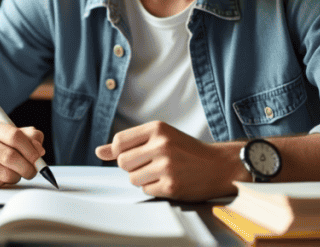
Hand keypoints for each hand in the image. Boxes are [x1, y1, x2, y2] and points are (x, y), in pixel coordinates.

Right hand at [0, 116, 45, 187]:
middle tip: (32, 171)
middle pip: (10, 156)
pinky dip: (2, 183)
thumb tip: (40, 148)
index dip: (31, 149)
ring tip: (15, 174)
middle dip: (28, 167)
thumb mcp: (2, 133)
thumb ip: (26, 136)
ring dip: (16, 176)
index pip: (15, 136)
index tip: (39, 158)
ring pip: (4, 173)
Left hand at [95, 121, 242, 200]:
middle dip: (132, 166)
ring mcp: (166, 166)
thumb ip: (129, 143)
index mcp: (157, 129)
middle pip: (123, 162)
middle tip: (150, 164)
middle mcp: (161, 145)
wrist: (219, 165)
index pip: (119, 141)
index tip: (132, 154)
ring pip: (132, 178)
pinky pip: (146, 190)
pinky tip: (168, 180)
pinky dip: (154, 188)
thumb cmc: (187, 150)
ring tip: (160, 172)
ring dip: (142, 178)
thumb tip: (99, 151)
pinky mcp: (171, 186)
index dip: (120, 151)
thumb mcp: (161, 137)